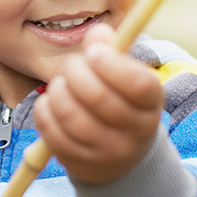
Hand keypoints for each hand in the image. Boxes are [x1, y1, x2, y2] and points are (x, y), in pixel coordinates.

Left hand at [34, 23, 162, 184]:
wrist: (119, 156)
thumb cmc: (118, 101)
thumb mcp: (123, 75)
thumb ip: (110, 50)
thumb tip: (97, 33)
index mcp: (151, 104)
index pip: (137, 84)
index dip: (110, 63)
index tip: (92, 52)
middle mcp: (136, 132)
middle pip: (98, 97)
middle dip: (75, 73)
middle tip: (72, 66)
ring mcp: (108, 152)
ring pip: (70, 115)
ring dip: (57, 91)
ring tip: (60, 85)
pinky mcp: (81, 164)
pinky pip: (52, 131)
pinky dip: (44, 110)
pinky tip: (50, 104)